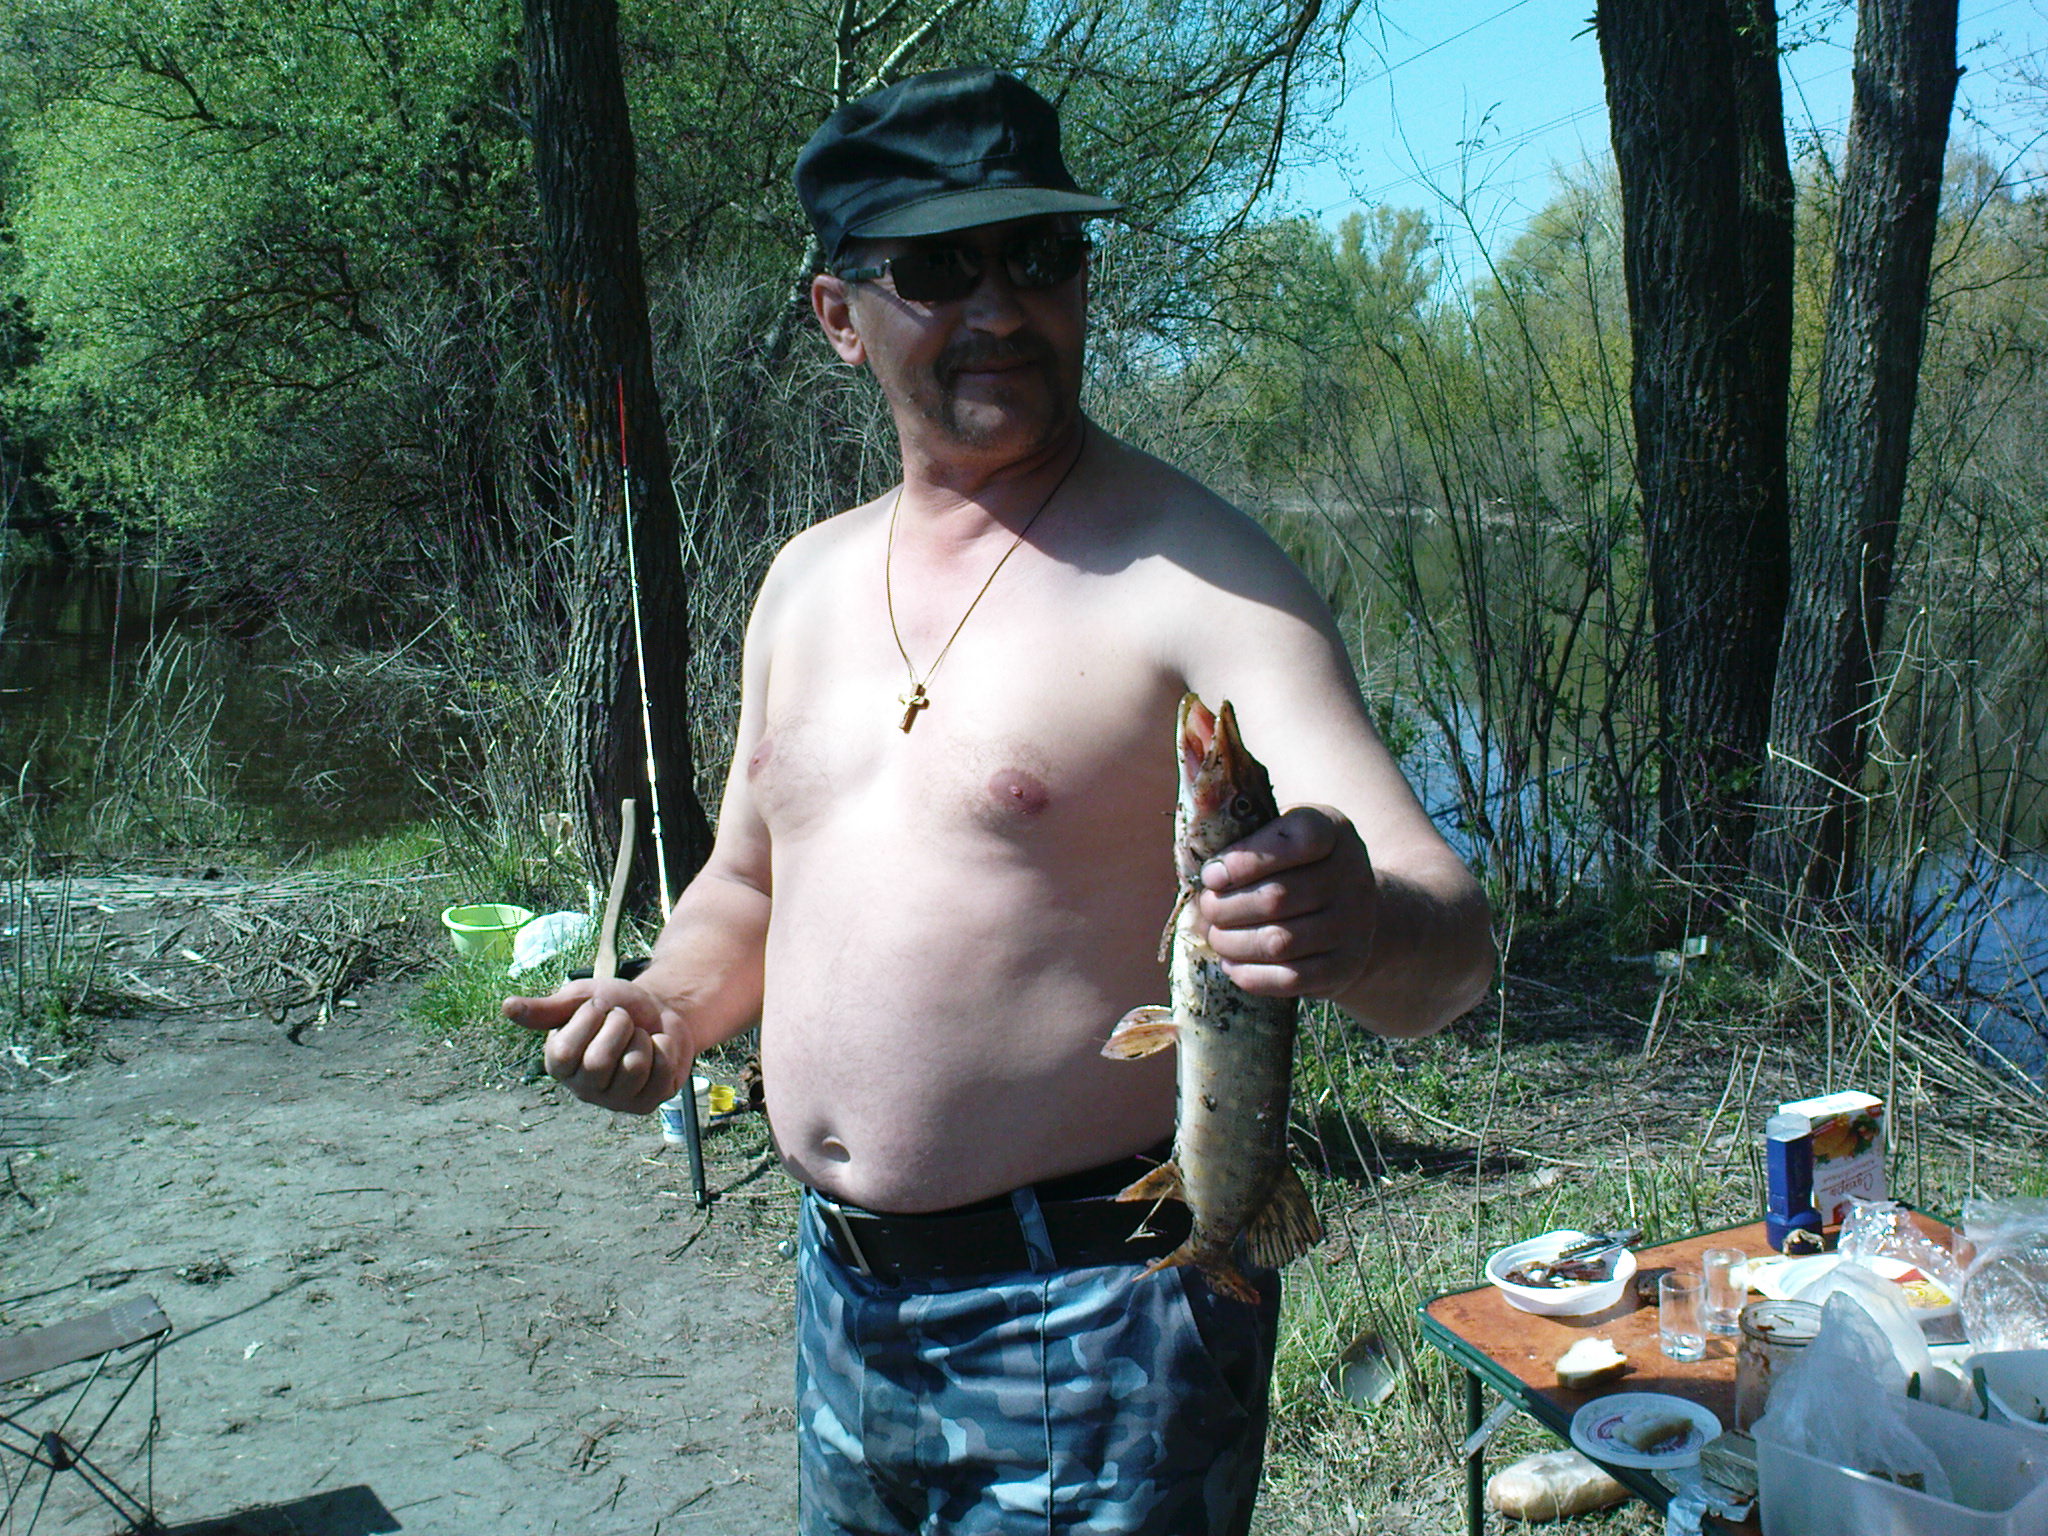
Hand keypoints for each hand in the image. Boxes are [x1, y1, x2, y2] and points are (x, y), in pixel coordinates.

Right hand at [502, 978, 692, 1113]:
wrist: (660, 1009)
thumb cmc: (616, 1005)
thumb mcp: (582, 998)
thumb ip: (547, 1008)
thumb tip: (507, 1007)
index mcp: (559, 1063)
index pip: (565, 1052)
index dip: (589, 1019)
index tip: (598, 1007)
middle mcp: (583, 1088)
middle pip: (599, 1063)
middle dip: (619, 1027)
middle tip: (623, 1021)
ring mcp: (615, 1100)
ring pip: (633, 1068)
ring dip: (642, 1039)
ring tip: (638, 1036)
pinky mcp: (646, 1104)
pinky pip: (661, 1074)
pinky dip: (664, 1049)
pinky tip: (656, 1049)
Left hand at [1194, 805, 1377, 998]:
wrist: (1351, 909)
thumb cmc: (1296, 865)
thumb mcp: (1278, 835)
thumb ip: (1244, 842)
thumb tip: (1210, 878)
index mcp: (1331, 830)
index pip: (1296, 841)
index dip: (1244, 861)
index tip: (1212, 875)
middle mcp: (1351, 875)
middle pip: (1276, 898)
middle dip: (1226, 907)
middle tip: (1208, 908)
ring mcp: (1353, 924)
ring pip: (1279, 942)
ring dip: (1233, 943)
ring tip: (1217, 936)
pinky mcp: (1345, 966)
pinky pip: (1291, 979)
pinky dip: (1250, 974)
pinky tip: (1233, 963)